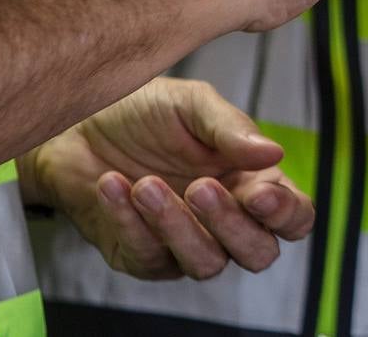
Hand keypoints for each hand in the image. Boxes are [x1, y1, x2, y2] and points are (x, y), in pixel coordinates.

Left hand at [18, 78, 313, 280]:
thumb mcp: (190, 104)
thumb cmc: (142, 112)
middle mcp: (225, 219)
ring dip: (176, 225)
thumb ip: (231, 128)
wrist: (74, 126)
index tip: (259, 193)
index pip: (293, 216)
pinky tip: (113, 186)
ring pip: (206, 263)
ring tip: (144, 183)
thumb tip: (274, 151)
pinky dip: (130, 221)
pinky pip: (149, 257)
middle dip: (231, 224)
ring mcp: (185, 243)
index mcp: (252, 181)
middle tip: (200, 187)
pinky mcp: (142, 256)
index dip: (285, 214)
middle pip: (258, 252)